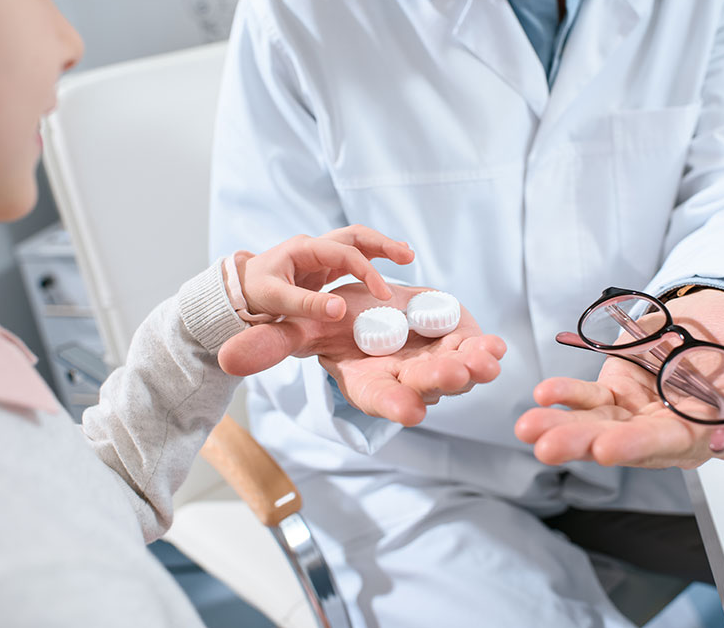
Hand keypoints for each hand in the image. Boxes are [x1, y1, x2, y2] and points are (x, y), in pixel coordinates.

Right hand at [219, 283, 505, 425]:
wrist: (375, 311)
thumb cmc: (336, 323)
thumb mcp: (303, 328)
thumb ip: (272, 344)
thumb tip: (227, 359)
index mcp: (369, 381)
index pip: (380, 399)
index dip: (394, 405)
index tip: (410, 411)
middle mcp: (406, 380)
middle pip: (424, 386)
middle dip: (439, 382)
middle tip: (453, 376)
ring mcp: (437, 366)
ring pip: (458, 372)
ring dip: (473, 367)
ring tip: (484, 359)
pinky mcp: (460, 345)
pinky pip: (476, 351)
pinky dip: (487, 349)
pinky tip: (496, 344)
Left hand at [237, 225, 413, 320]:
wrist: (237, 292)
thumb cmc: (253, 294)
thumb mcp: (276, 301)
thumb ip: (308, 305)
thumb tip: (341, 311)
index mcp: (303, 249)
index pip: (345, 254)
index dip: (367, 272)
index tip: (383, 294)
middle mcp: (314, 246)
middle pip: (355, 236)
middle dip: (383, 244)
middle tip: (409, 255)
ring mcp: (319, 255)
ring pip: (356, 243)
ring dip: (381, 247)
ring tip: (407, 254)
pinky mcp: (322, 267)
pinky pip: (352, 257)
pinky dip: (372, 259)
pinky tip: (389, 264)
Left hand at [515, 290, 723, 468]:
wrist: (720, 313)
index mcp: (719, 426)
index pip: (685, 442)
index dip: (650, 444)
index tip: (614, 446)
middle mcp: (678, 429)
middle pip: (634, 441)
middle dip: (592, 444)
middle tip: (551, 447)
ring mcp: (645, 413)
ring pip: (605, 427)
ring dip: (566, 428)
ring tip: (530, 429)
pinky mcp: (621, 395)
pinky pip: (591, 401)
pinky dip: (566, 399)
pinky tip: (541, 397)